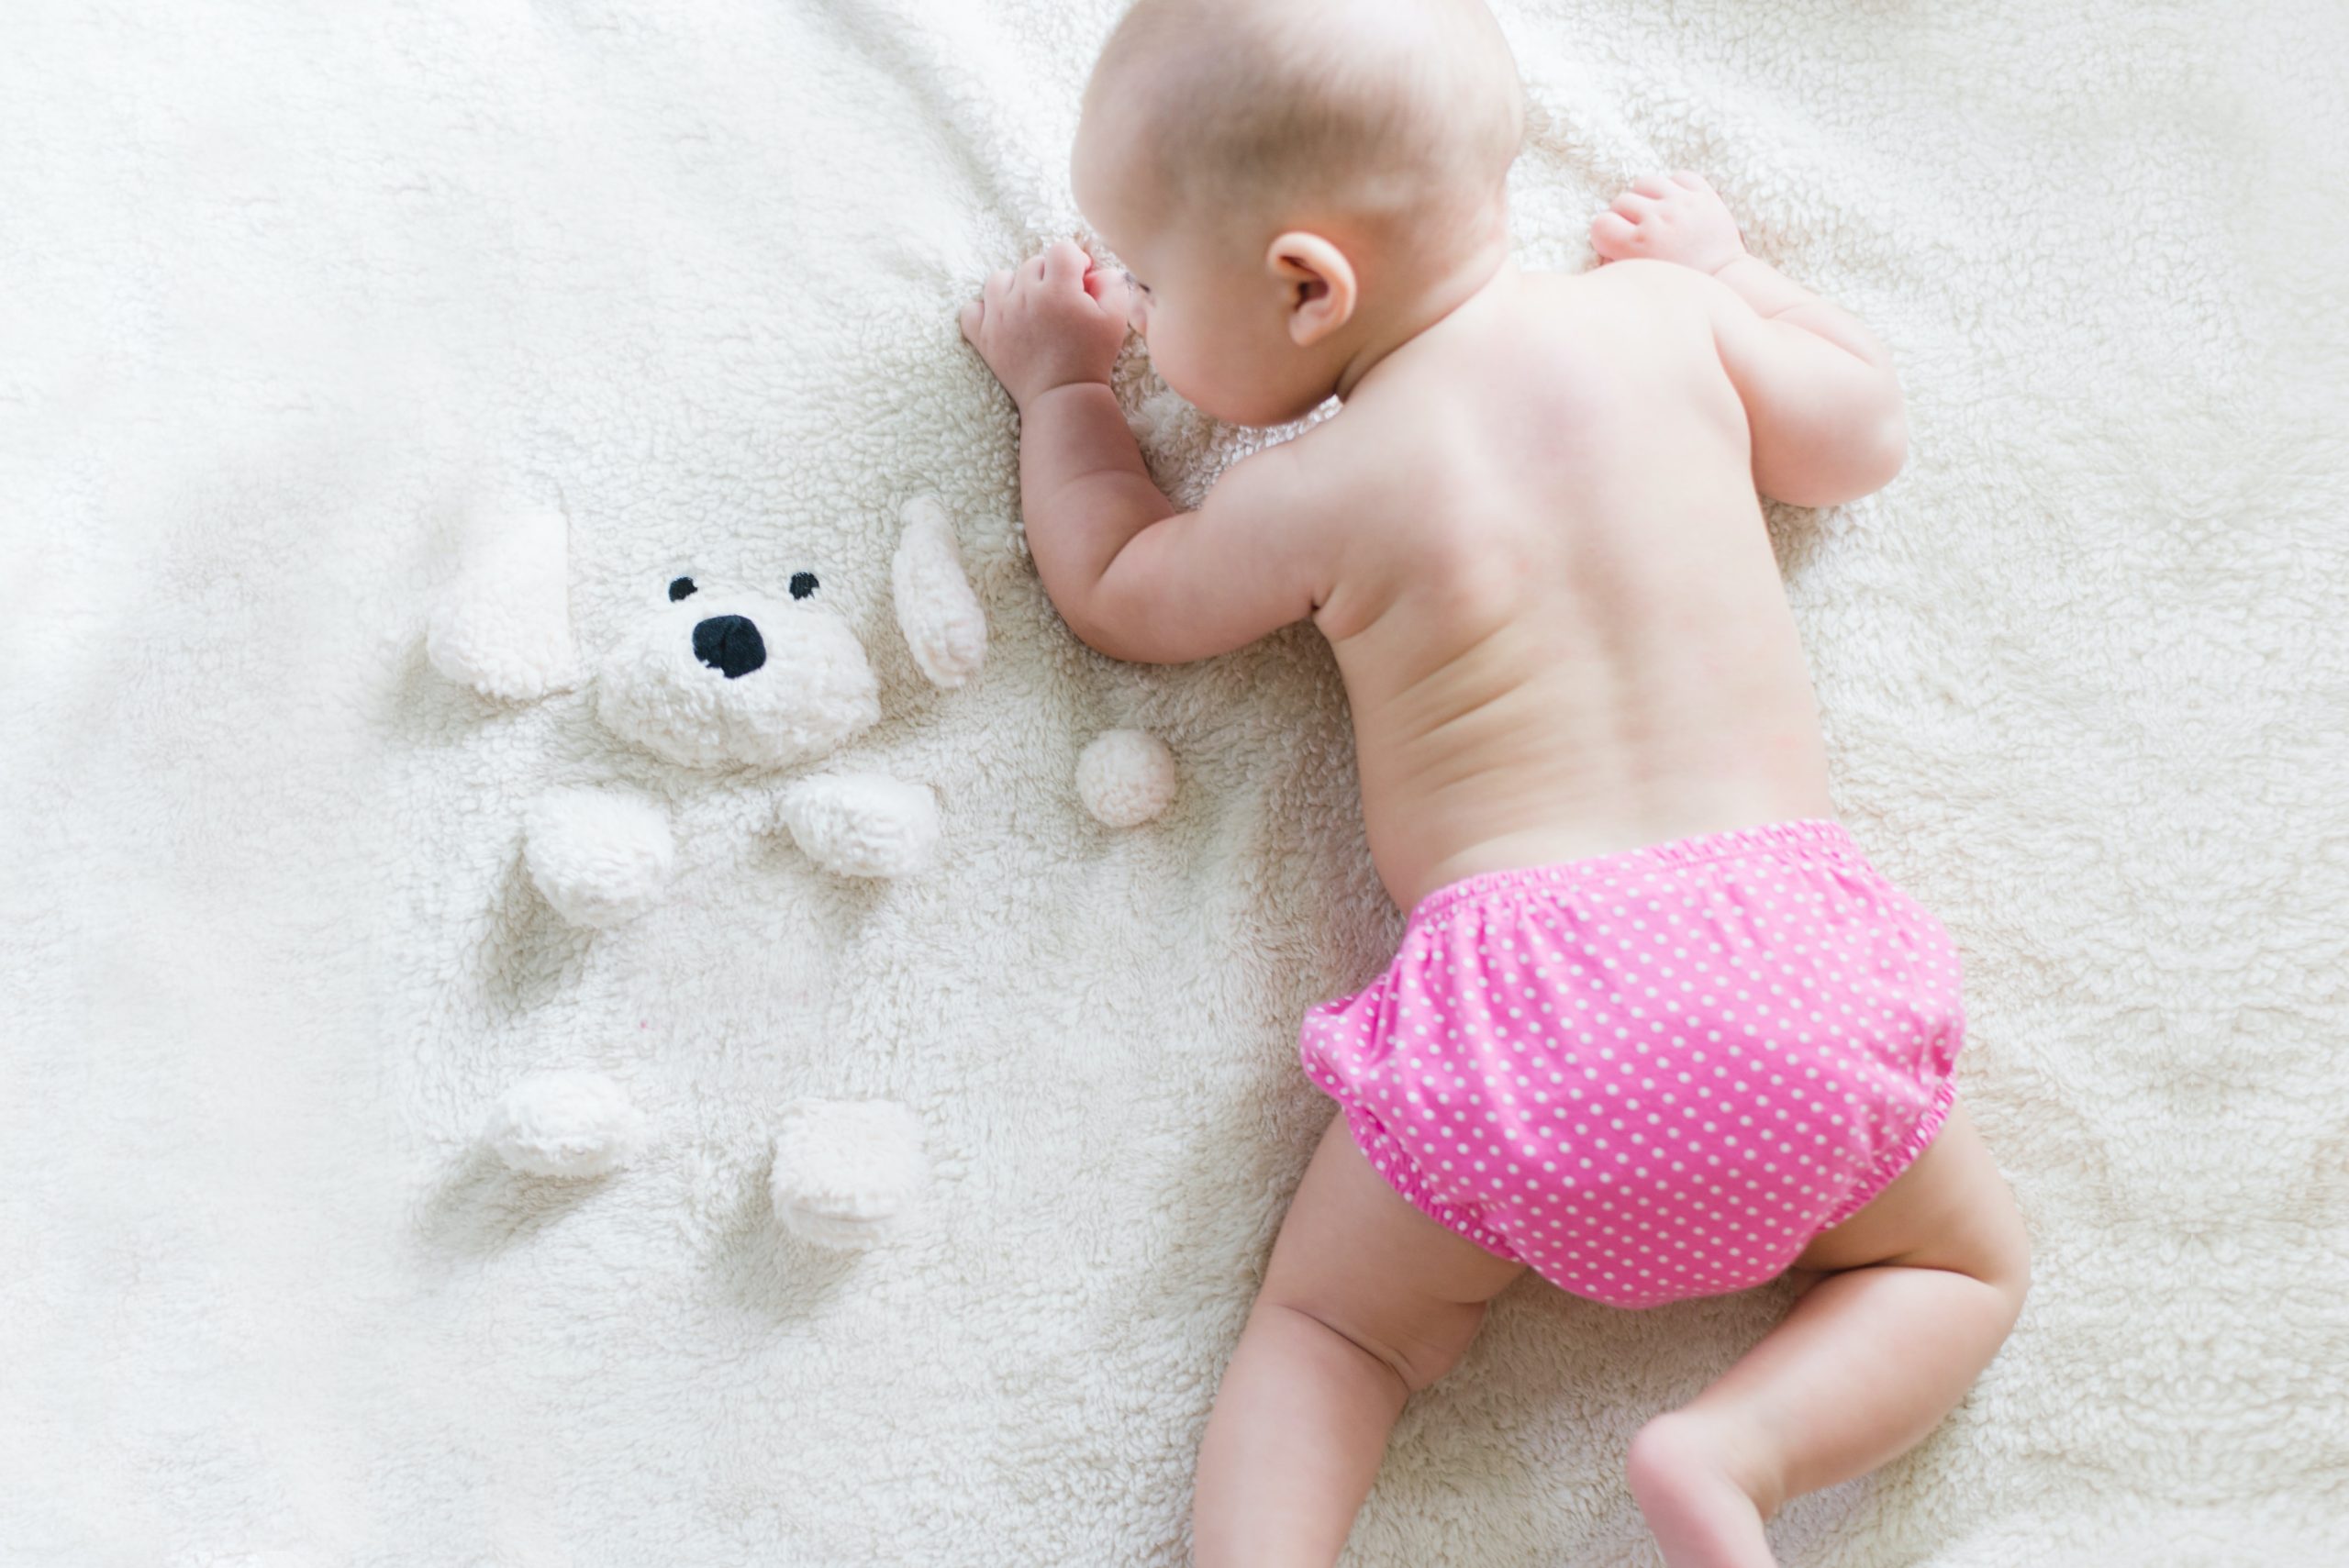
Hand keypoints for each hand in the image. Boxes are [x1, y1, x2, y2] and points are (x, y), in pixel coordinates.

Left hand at [958, 239, 1134, 405]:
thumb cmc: (1092, 359)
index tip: (1081, 280)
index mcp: (1058, 289)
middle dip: (1049, 276)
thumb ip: (1112, 285)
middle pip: (1033, 263)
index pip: (1061, 249)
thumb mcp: (1115, 320)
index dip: (1075, 260)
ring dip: (1015, 286)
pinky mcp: (984, 336)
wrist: (1063, 398)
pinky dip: (983, 310)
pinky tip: (1002, 319)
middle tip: (1061, 302)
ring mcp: (1000, 315)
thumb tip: (1097, 270)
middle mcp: (1025, 297)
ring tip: (1030, 306)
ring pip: (1000, 279)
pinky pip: (971, 309)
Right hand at [1590, 171, 1747, 274]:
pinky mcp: (1705, 195)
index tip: (1616, 244)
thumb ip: (1614, 263)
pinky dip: (1673, 187)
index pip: (1600, 223)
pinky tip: (1675, 204)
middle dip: (1625, 217)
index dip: (1605, 234)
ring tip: (1654, 213)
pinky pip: (1678, 176)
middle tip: (1637, 232)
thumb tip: (1604, 246)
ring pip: (1645, 182)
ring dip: (1645, 197)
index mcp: (1639, 245)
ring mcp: (1683, 204)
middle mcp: (1659, 219)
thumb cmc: (1679, 286)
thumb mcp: (1640, 281)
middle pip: (1621, 201)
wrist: (1725, 280)